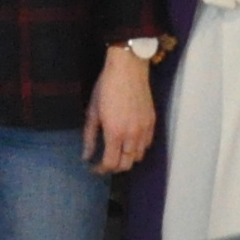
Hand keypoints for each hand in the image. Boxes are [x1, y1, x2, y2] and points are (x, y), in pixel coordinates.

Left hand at [86, 50, 156, 173]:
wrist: (128, 69)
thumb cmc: (106, 87)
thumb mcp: (93, 111)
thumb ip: (90, 136)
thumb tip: (86, 156)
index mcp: (115, 133)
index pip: (111, 163)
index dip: (101, 170)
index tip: (94, 168)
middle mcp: (132, 135)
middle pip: (126, 164)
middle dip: (114, 168)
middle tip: (104, 162)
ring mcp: (145, 129)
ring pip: (138, 156)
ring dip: (127, 159)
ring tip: (116, 152)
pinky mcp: (152, 123)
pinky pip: (147, 144)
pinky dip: (138, 148)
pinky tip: (129, 142)